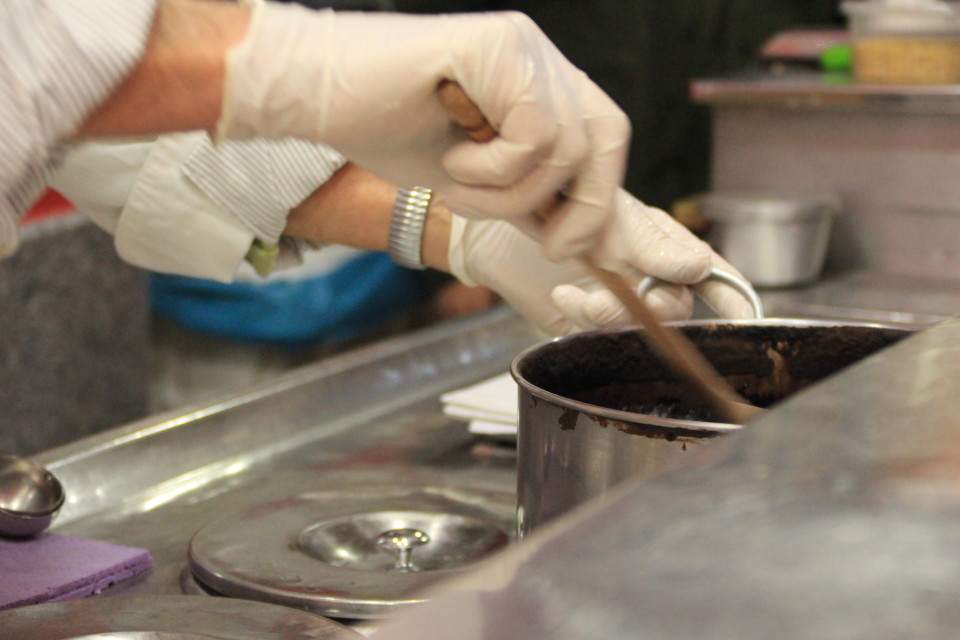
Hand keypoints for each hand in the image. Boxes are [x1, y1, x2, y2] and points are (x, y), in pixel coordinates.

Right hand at [218, 2, 629, 260]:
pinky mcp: (498, 44)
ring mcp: (522, 45)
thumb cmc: (386, 132)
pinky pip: (533, 133)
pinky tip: (452, 157)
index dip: (599, 198)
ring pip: (565, 146)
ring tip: (459, 185)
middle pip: (605, 137)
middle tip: (547, 244)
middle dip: (583, 207)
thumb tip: (592, 245)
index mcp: (538, 82)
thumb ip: (532, 201)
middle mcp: (538, 56)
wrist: (316, 97)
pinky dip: (493, 167)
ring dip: (510, 191)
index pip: (604, 138)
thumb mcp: (477, 184)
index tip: (574, 248)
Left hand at [552, 189, 756, 329]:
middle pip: (675, 307)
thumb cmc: (557, 202)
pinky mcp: (586, 323)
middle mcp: (647, 275)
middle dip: (652, 306)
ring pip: (639, 326)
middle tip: (614, 295)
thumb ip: (651, 245)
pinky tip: (562, 294)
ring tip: (577, 294)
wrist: (503, 222)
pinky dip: (583, 318)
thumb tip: (699, 267)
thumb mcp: (608, 215)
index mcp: (663, 243)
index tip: (746, 318)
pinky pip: (601, 335)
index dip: (732, 296)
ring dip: (610, 314)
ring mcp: (619, 301)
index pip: (711, 273)